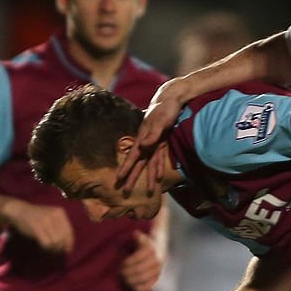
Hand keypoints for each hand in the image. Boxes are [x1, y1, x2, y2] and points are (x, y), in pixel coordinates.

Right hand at [3, 200, 74, 253]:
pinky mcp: (37, 228)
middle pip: (64, 238)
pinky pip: (47, 243)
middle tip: (56, 251)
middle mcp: (55, 216)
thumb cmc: (35, 216)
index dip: (70, 243)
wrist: (18, 210)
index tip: (68, 250)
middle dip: (61, 247)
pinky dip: (47, 248)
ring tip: (49, 249)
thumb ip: (60, 227)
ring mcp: (46, 221)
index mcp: (60, 212)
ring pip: (56, 242)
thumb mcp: (51, 217)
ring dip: (53, 248)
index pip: (70, 231)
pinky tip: (44, 247)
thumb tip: (68, 245)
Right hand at [115, 78, 185, 195]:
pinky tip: (159, 178)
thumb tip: (143, 146)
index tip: (118, 178)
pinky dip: (159, 168)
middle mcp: (147, 142)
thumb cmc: (165, 108)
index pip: (133, 156)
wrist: (172, 98)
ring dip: (148, 178)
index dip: (126, 168)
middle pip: (139, 164)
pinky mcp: (163, 142)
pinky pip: (160, 159)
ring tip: (148, 192)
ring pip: (150, 164)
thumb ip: (152, 134)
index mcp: (143, 137)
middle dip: (132, 178)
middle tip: (124, 192)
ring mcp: (154, 143)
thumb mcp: (160, 120)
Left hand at [120, 232, 161, 290]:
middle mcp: (156, 261)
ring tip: (124, 280)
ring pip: (142, 279)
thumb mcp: (142, 237)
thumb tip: (135, 234)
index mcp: (151, 250)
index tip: (121, 264)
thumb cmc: (145, 243)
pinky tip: (131, 286)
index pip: (136, 259)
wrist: (159, 248)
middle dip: (127, 273)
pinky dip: (138, 288)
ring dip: (130, 281)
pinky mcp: (157, 279)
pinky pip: (147, 287)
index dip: (126, 263)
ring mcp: (158, 271)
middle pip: (138, 270)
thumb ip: (137, 236)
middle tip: (120, 273)